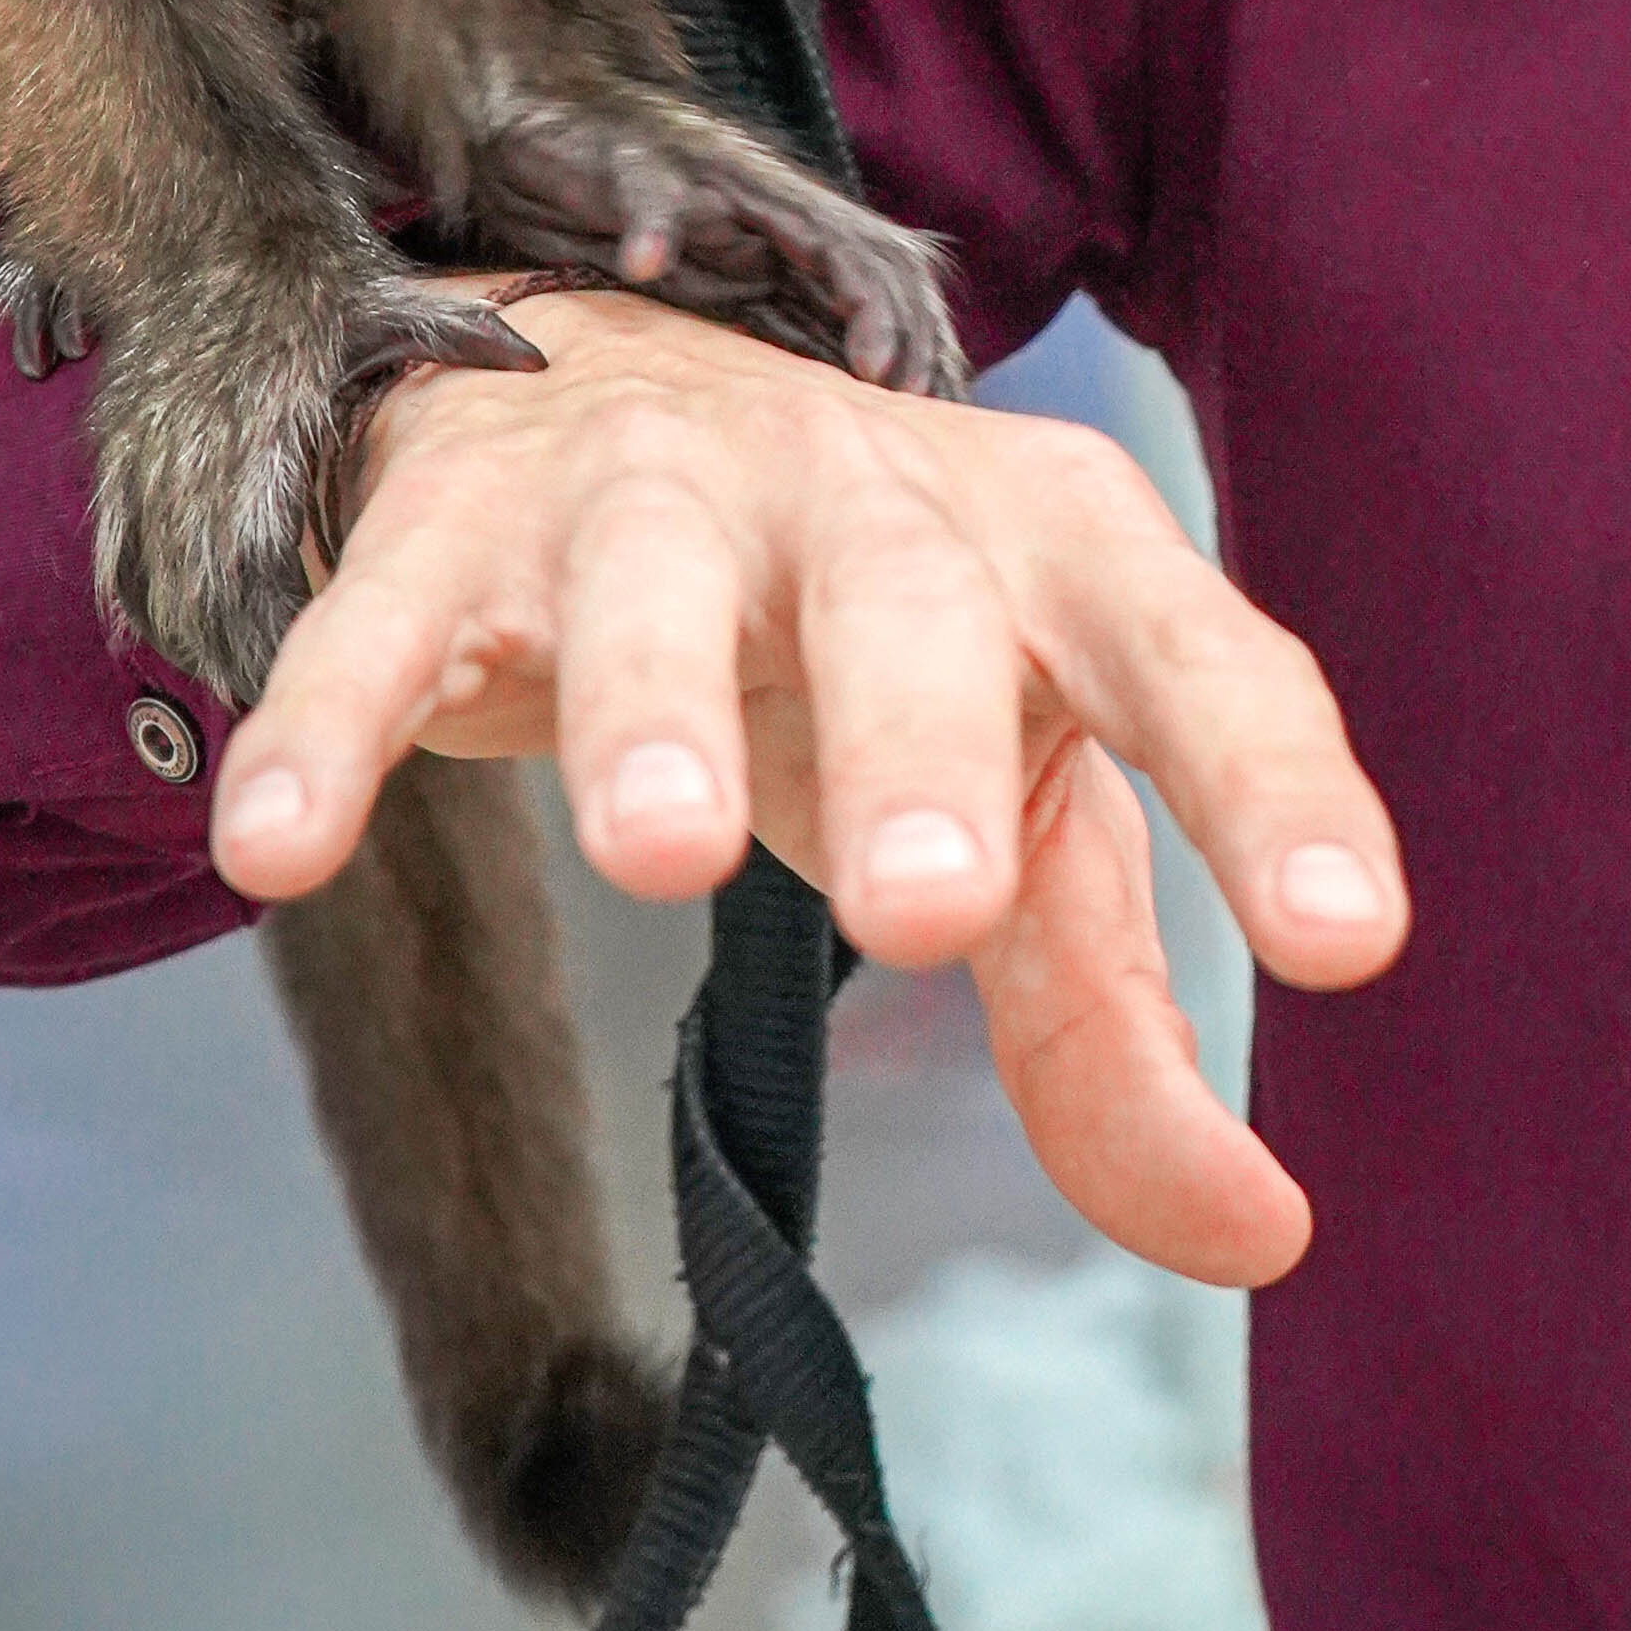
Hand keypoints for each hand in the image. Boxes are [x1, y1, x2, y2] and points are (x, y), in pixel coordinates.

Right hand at [204, 291, 1404, 1287]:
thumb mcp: (1017, 811)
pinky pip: (384, 614)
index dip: (1278, 793)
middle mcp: (868, 500)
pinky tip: (282, 841)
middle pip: (910, 606)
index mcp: (1051, 561)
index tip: (1349, 941)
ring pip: (652, 581)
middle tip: (928, 917)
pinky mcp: (452, 520)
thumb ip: (1114, 1027)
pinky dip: (333, 717)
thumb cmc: (867, 649)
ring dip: (650, 706)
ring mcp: (653, 492)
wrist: (617, 394)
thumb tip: (1260, 1237)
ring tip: (656, 855)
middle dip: (924, 746)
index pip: (1201, 661)